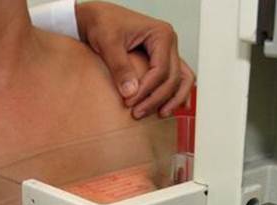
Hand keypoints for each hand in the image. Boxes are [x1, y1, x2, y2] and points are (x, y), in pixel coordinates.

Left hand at [76, 1, 194, 118]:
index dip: (147, 89)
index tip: (129, 102)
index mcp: (161, 34)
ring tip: (161, 115)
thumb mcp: (108, 43)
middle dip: (157, 98)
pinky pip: (175, 77)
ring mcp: (167, 51)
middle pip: (173, 77)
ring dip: (173, 98)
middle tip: (138, 113)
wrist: (95, 17)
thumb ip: (120, 67)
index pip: (160, 69)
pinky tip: (169, 106)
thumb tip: (131, 93)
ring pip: (181, 78)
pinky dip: (175, 92)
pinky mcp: (160, 58)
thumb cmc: (102, 23)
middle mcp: (169, 42)